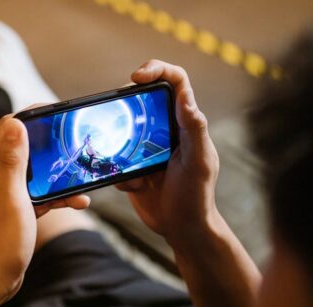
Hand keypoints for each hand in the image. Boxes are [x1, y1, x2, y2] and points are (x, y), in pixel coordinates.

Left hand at [0, 116, 88, 295]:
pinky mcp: (15, 209)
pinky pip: (40, 194)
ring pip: (36, 171)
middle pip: (26, 147)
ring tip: (81, 177)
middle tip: (75, 142)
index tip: (57, 113)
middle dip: (51, 144)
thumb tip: (16, 122)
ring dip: (58, 173)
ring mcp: (5, 193)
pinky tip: (78, 202)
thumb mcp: (11, 197)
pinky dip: (58, 195)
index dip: (32, 116)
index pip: (9, 126)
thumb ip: (13, 160)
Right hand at [117, 60, 219, 247]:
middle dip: (126, 111)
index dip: (156, 69)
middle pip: (140, 99)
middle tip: (120, 124)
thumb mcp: (199, 163)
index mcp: (185, 122)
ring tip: (138, 171)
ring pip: (121, 130)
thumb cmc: (198, 196)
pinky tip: (136, 187)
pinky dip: (119, 172)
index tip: (136, 78)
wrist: (183, 230)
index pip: (174, 81)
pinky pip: (114, 159)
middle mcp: (165, 129)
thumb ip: (194, 130)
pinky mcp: (131, 166)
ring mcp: (146, 148)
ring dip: (120, 148)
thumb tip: (185, 98)